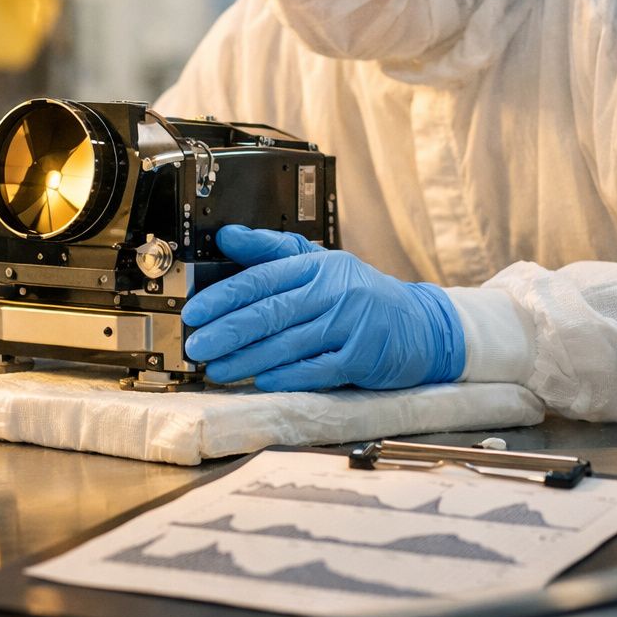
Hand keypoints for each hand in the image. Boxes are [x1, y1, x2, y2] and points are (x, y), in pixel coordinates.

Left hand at [182, 225, 463, 390]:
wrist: (422, 325)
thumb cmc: (360, 295)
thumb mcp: (320, 263)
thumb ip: (272, 251)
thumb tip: (228, 235)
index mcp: (317, 265)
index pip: (262, 278)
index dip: (224, 296)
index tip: (194, 311)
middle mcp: (333, 291)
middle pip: (271, 312)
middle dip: (227, 331)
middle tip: (196, 345)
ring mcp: (350, 325)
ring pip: (288, 343)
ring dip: (247, 359)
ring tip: (215, 368)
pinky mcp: (362, 357)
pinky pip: (318, 370)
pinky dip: (287, 376)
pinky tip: (260, 380)